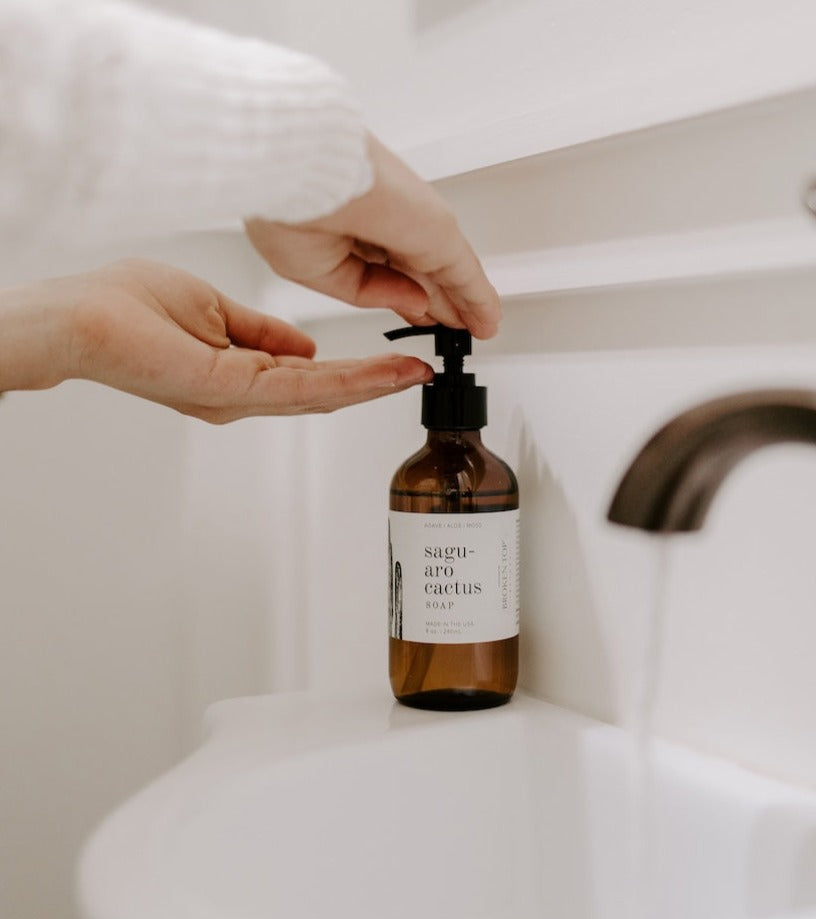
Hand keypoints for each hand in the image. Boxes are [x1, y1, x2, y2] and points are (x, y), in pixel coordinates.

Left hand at [0, 259, 432, 422]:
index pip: (311, 377)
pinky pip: (299, 386)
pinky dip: (346, 381)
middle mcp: (241, 396)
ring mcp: (237, 397)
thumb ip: (262, 332)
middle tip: (421, 374)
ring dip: (372, 385)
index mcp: (238, 375)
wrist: (79, 315)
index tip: (394, 362)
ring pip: (319, 394)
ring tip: (413, 374)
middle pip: (324, 393)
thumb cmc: (125, 308)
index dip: (357, 372)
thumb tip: (303, 346)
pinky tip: (378, 375)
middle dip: (376, 383)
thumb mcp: (213, 310)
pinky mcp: (229, 390)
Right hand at [245, 135, 500, 339]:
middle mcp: (387, 222)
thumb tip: (414, 303)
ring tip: (480, 326)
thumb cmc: (286, 208)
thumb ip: (369, 292)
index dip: (406, 296)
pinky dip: (479, 299)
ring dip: (464, 303)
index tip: (419, 313)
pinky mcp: (436, 234)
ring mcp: (413, 226)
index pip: (389, 269)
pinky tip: (488, 318)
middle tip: (455, 324)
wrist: (298, 172)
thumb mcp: (321, 273)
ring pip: (446, 276)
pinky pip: (464, 275)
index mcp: (351, 226)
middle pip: (422, 272)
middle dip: (439, 302)